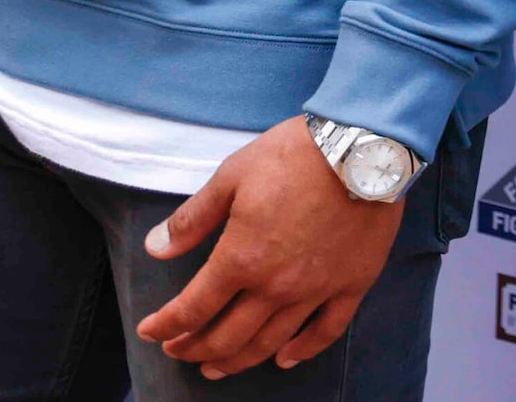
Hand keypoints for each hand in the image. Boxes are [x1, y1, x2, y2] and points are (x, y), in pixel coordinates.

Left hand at [138, 115, 405, 379]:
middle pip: (227, 336)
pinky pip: (326, 332)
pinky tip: (285, 359)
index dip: (166, 325)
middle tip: (180, 352)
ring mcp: (315, 290)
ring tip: (218, 368)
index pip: (193, 309)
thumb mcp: (232, 175)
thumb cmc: (295, 155)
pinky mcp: (351, 285)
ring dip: (237, 361)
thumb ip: (193, 218)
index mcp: (240, 259)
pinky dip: (303, 352)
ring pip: (270, 342)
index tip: (151, 331)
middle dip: (195, 349)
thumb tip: (154, 247)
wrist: (364, 146)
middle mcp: (275, 286)